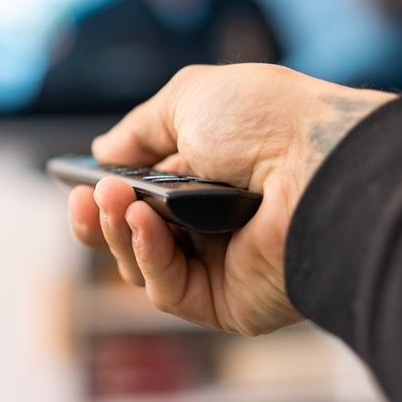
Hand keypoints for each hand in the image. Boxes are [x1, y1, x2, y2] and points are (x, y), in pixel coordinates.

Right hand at [68, 63, 394, 334]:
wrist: (322, 165)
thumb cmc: (266, 122)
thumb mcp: (191, 99)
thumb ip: (141, 127)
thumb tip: (104, 151)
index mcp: (209, 172)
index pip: (143, 193)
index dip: (106, 190)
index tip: (80, 182)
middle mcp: (214, 220)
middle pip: (132, 236)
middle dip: (101, 218)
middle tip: (86, 198)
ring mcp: (221, 264)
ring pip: (142, 266)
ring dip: (119, 232)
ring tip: (116, 199)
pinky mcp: (229, 303)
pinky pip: (170, 290)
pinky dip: (148, 257)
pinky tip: (147, 223)